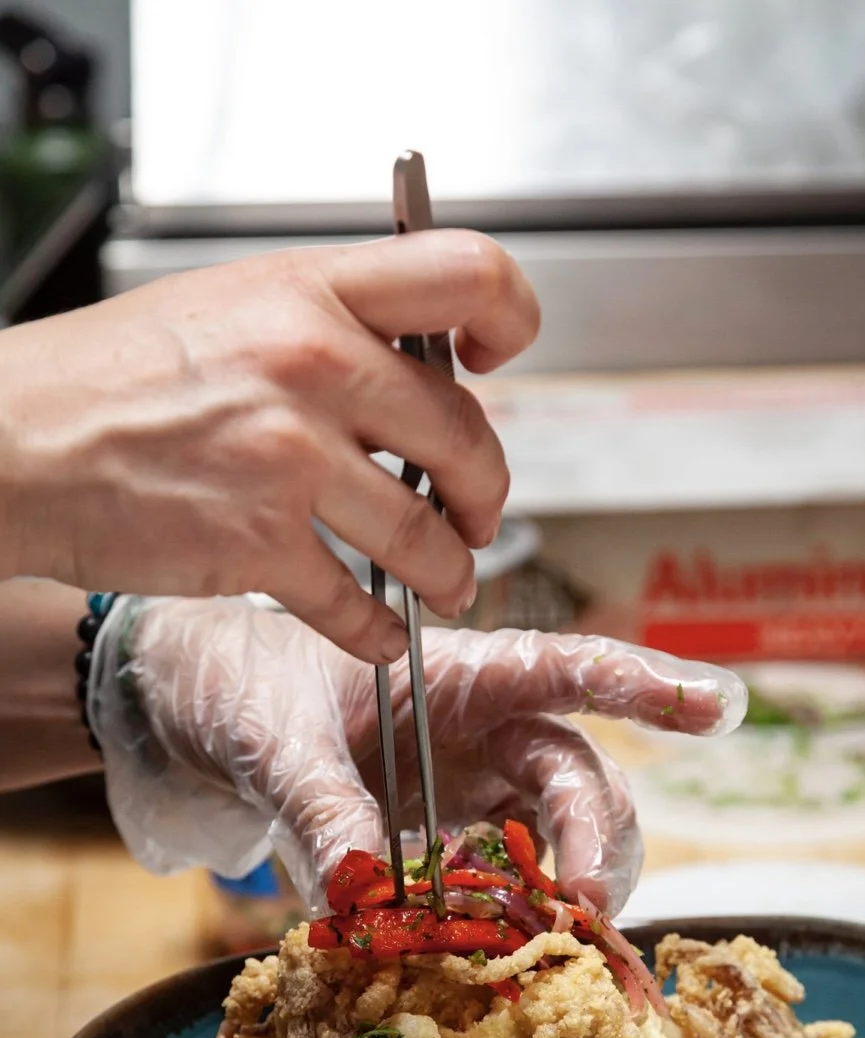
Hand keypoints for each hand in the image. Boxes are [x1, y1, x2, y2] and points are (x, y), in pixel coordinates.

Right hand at [0, 232, 538, 661]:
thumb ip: (326, 325)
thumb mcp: (228, 304)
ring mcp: (291, 459)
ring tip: (449, 584)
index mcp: (311, 291)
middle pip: (467, 433)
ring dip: (452, 573)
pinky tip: (379, 633)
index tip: (497, 360)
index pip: (468, 273)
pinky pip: (357, 605)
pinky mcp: (258, 546)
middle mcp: (315, 366)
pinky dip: (379, 632)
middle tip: (479, 512)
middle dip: (488, 491)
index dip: (511, 319)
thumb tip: (410, 368)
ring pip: (426, 534)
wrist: (11, 438)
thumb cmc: (107, 374)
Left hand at [90, 598, 745, 916]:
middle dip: (595, 841)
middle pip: (582, 777)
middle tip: (576, 906)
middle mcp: (487, 729)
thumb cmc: (247, 690)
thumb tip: (369, 895)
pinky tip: (479, 948)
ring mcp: (476, 788)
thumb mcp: (275, 741)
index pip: (570, 668)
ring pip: (563, 838)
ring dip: (565, 892)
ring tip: (539, 943)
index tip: (719, 706)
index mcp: (461, 672)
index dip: (647, 684)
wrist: (200, 716)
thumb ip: (323, 807)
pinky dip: (507, 924)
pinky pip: (508, 885)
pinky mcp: (454, 842)